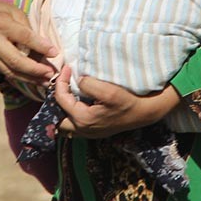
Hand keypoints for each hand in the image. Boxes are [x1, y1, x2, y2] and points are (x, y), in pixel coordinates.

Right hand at [0, 0, 55, 85]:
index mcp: (1, 23)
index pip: (24, 38)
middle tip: (51, 74)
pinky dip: (19, 77)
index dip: (41, 46)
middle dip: (35, 70)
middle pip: (16, 61)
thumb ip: (27, 28)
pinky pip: (4, 72)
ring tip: (45, 81)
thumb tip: (44, 47)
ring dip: (29, 79)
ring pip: (10, 72)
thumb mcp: (14, 11)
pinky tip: (32, 79)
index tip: (55, 53)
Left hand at [54, 68, 181, 137]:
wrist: (144, 113)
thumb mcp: (109, 90)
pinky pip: (75, 124)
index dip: (61, 81)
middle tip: (64, 83)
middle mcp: (83, 129)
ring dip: (63, 108)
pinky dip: (71, 113)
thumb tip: (78, 80)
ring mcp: (88, 132)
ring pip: (65, 123)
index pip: (61, 99)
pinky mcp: (94, 131)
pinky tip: (78, 100)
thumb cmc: (128, 102)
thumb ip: (89, 85)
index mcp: (83, 119)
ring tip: (68, 92)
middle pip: (57, 117)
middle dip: (57, 99)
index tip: (68, 68)